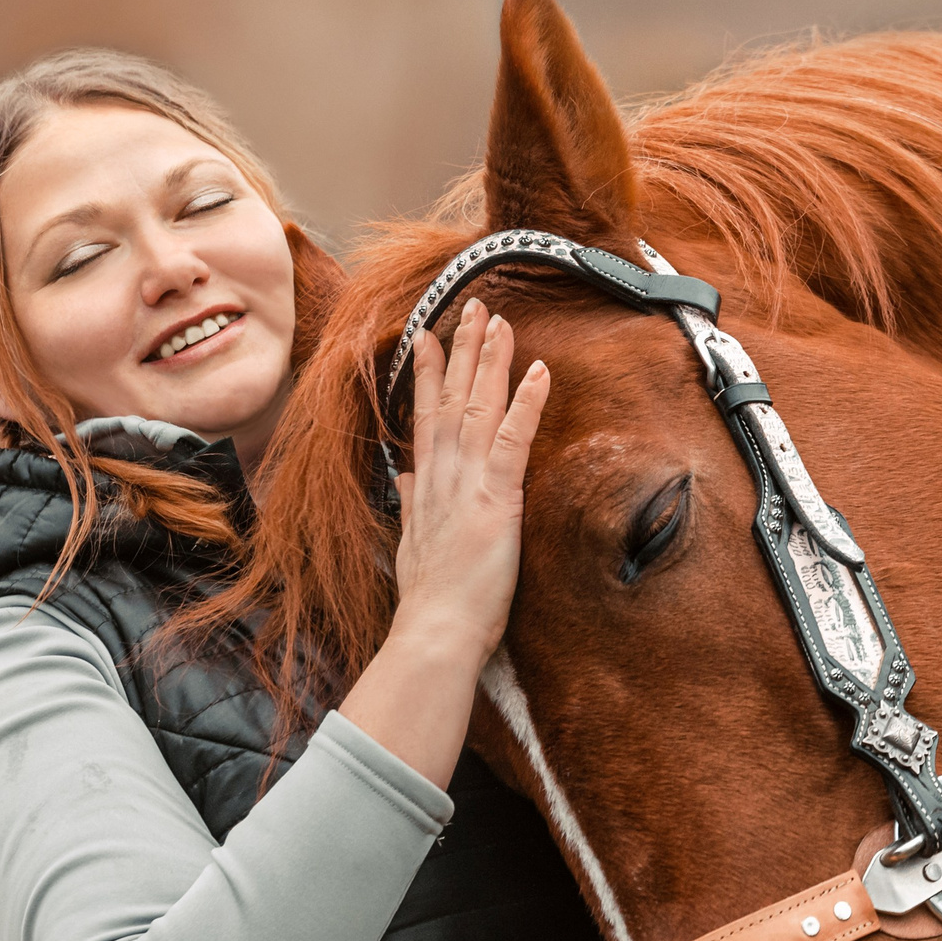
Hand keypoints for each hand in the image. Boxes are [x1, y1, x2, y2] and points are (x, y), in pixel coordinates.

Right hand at [338, 298, 549, 787]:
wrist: (434, 634)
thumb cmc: (431, 602)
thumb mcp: (413, 544)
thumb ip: (410, 504)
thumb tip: (402, 475)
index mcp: (426, 486)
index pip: (426, 417)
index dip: (428, 375)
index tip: (427, 337)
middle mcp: (441, 475)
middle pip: (452, 399)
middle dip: (462, 350)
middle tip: (473, 306)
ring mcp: (466, 484)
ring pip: (477, 407)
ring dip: (488, 361)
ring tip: (498, 320)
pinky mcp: (494, 499)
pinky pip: (512, 440)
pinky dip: (525, 403)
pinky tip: (539, 370)